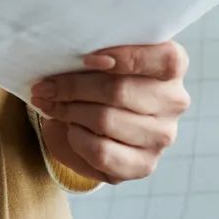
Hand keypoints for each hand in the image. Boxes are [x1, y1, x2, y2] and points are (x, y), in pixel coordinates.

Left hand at [29, 42, 190, 184]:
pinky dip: (77, 138)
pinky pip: (102, 152)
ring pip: (106, 120)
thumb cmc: (95, 79)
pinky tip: (69, 128)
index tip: (86, 59)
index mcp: (170, 67)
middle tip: (44, 86)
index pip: (166, 60)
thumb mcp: (96, 60)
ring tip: (50, 105)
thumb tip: (67, 59)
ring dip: (69, 112)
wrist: (91, 123)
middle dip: (73, 87)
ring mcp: (162, 136)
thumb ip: (92, 54)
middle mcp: (174, 102)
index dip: (126, 57)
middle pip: (120, 91)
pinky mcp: (144, 164)